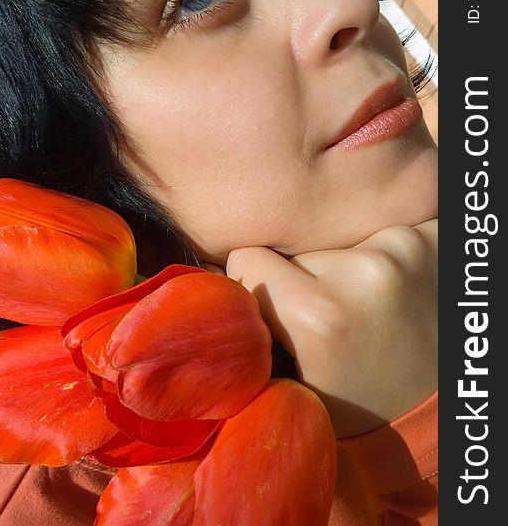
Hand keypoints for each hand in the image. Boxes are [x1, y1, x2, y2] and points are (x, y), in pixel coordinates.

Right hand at [224, 219, 436, 437]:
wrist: (436, 408)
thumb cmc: (358, 403)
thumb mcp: (290, 379)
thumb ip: (247, 324)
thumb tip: (204, 271)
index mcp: (315, 312)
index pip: (249, 257)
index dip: (259, 284)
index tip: (283, 310)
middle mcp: (362, 271)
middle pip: (296, 250)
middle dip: (306, 277)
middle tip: (335, 316)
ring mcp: (403, 248)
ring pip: (337, 240)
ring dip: (346, 265)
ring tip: (372, 306)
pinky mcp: (434, 236)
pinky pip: (381, 231)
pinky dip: (383, 254)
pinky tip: (398, 288)